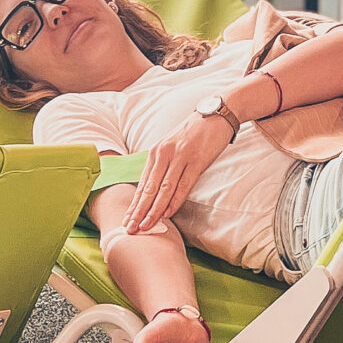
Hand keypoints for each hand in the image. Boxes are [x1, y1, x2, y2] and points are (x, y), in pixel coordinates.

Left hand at [122, 107, 236, 234]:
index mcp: (156, 152)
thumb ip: (162, 164)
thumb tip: (154, 189)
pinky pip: (183, 185)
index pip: (142, 184)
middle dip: (138, 211)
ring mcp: (180, 157)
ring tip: (146, 226)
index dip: (134, 204)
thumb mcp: (172, 145)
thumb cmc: (194, 133)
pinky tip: (167, 213)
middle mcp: (164, 154)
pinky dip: (175, 201)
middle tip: (130, 229)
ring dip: (154, 210)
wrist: (216, 113)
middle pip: (149, 188)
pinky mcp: (197, 160)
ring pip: (164, 189)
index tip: (127, 220)